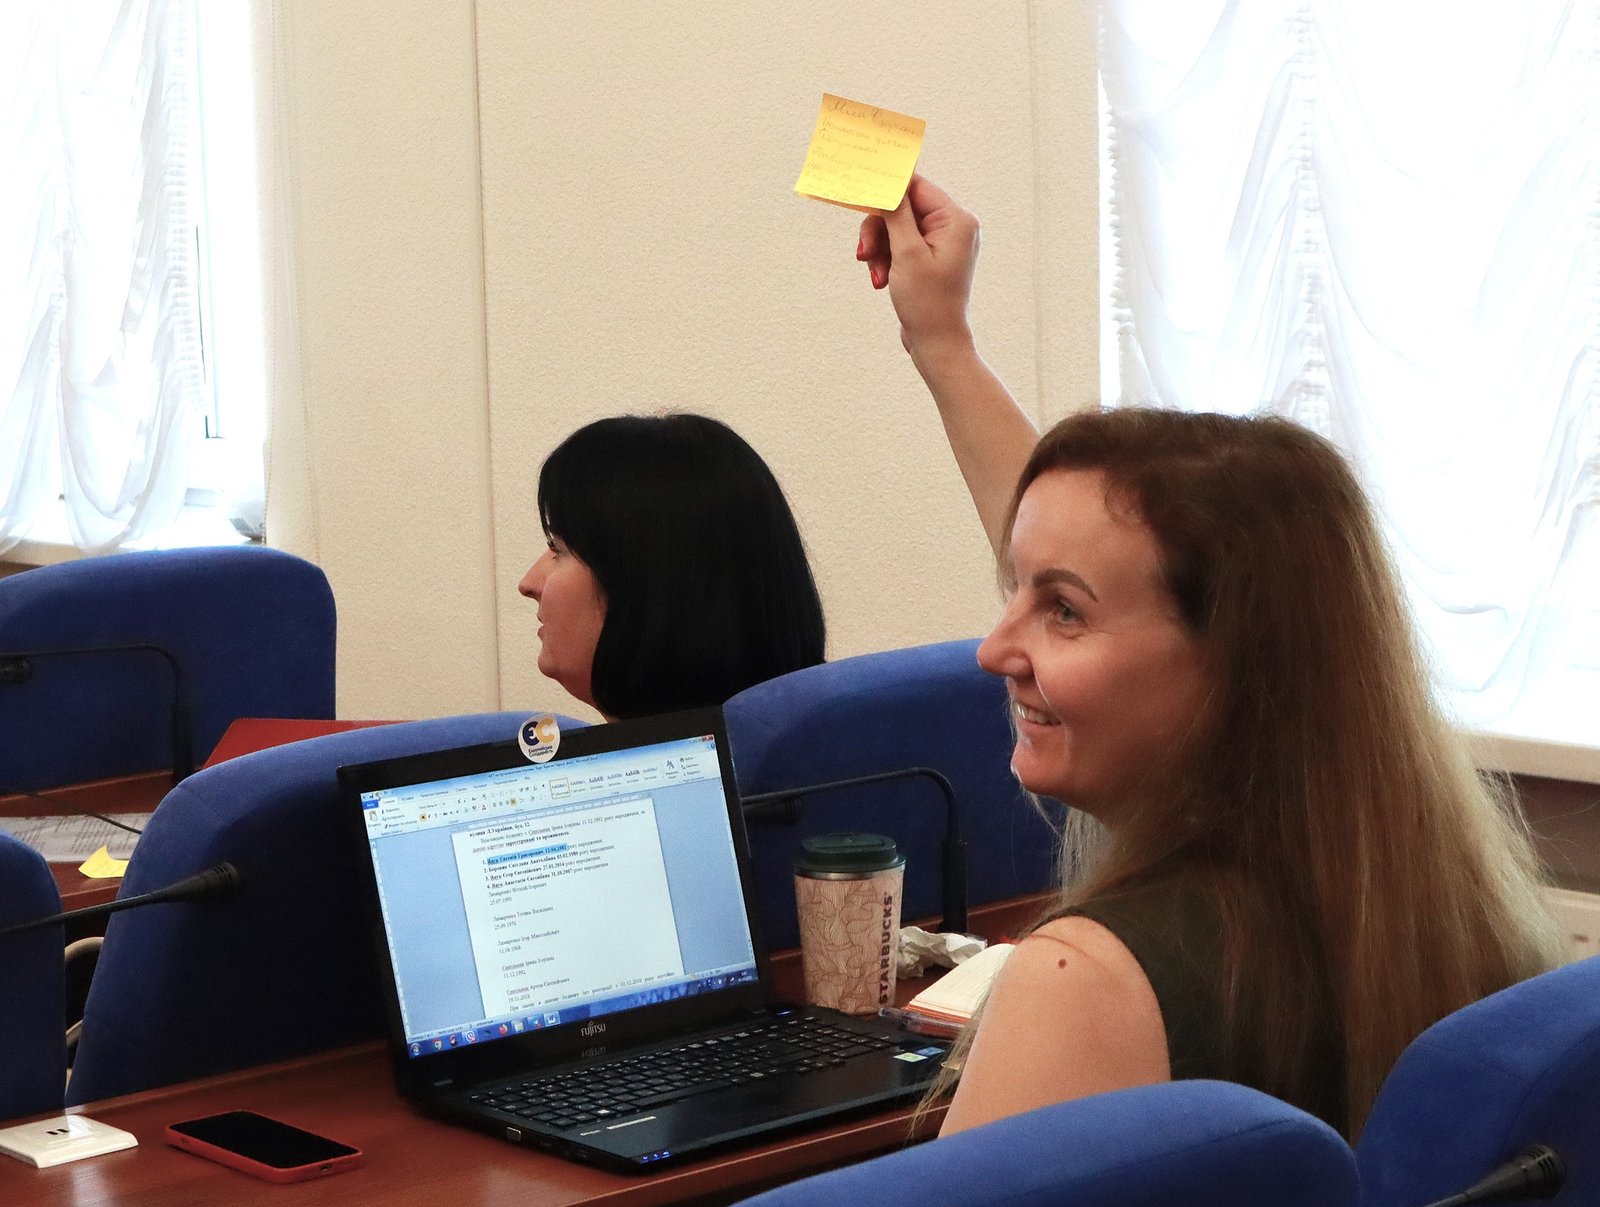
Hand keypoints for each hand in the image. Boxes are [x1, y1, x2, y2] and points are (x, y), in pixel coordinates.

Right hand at [855, 174, 979, 355]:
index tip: (861, 191)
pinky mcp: (930, 259)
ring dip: (880, 250)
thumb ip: (896, 215)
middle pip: (903, 209)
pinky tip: (882, 281)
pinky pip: (900, 246)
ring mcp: (942, 244)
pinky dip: (887, 260)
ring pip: (896, 229)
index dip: (888, 189)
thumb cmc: (928, 303)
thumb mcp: (907, 254)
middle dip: (879, 231)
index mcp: (956, 220)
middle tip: (864, 253)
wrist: (937, 345)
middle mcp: (953, 227)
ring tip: (876, 276)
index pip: (916, 187)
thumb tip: (886, 184)